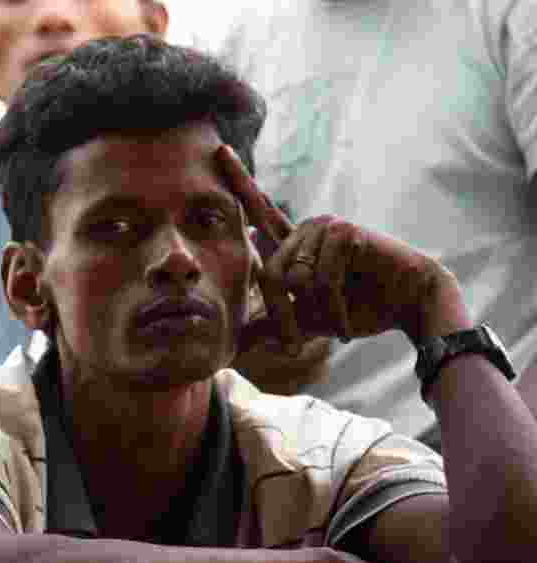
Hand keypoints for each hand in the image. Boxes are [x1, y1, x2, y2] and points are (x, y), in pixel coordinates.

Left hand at [217, 146, 460, 350]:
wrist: (410, 306)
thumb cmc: (361, 309)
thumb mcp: (306, 321)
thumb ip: (272, 325)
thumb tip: (234, 345)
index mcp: (294, 244)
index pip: (260, 213)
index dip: (239, 181)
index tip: (219, 149)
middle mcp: (306, 230)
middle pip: (268, 274)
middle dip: (282, 317)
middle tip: (294, 346)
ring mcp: (325, 226)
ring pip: (293, 279)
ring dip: (315, 314)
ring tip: (339, 323)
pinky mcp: (344, 232)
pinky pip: (320, 280)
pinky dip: (333, 309)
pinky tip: (349, 322)